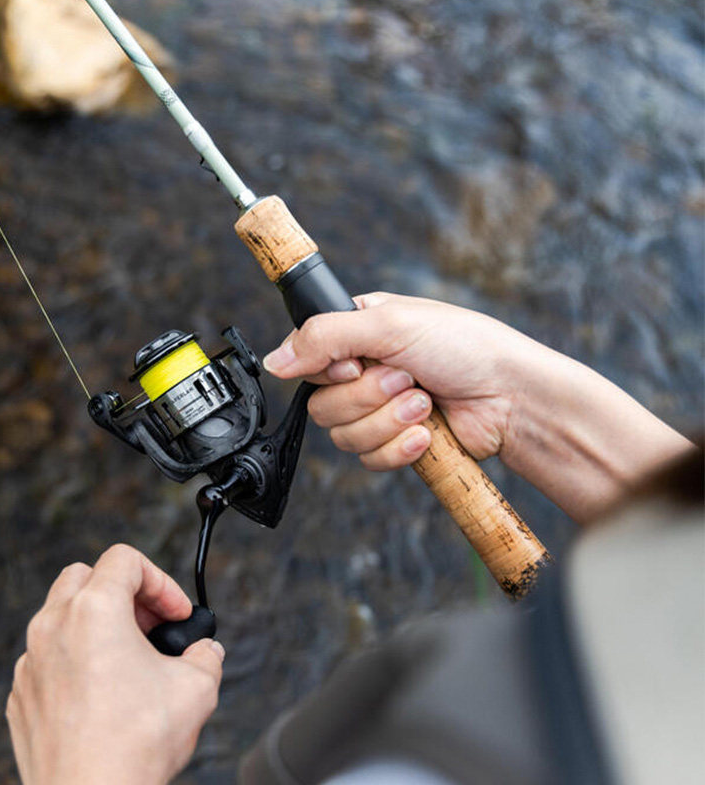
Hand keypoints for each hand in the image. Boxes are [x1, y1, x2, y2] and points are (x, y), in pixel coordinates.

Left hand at [7, 544, 224, 784]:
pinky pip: (46, 664)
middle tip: (151, 629)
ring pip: (59, 621)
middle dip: (122, 595)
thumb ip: (206, 656)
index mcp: (93, 611)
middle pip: (83, 577)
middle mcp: (52, 629)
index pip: (125, 560)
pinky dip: (73, 666)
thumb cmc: (136, 747)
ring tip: (130, 666)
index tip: (175, 614)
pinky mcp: (21, 700)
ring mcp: (30, 665)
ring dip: (96, 630)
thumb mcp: (198, 688)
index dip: (161, 581)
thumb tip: (205, 653)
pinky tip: (103, 701)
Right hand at [262, 292, 691, 521]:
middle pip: (322, 405)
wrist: (512, 398)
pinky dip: (400, 448)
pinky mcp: (397, 444)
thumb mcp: (390, 324)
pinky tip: (428, 433)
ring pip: (344, 436)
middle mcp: (364, 370)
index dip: (330, 370)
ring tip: (424, 403)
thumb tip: (272, 361)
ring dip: (388, 422)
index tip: (358, 364)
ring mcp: (380, 410)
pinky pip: (370, 460)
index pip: (306, 359)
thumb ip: (324, 337)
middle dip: (369, 398)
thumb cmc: (465, 347)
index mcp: (358, 331)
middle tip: (407, 379)